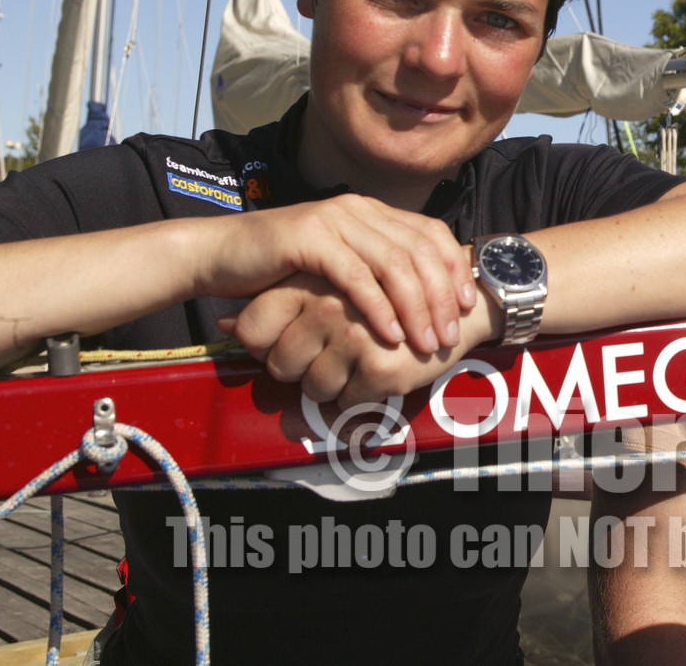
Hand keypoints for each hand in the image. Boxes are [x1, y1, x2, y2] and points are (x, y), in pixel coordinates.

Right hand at [196, 193, 474, 353]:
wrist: (218, 255)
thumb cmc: (279, 269)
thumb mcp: (336, 266)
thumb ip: (372, 271)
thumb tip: (419, 300)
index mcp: (371, 211)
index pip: (431, 233)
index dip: (454, 269)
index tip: (466, 307)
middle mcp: (359, 208)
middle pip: (420, 250)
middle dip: (441, 296)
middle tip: (449, 335)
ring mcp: (335, 219)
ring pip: (394, 263)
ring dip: (416, 307)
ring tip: (426, 342)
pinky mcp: (309, 237)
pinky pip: (355, 276)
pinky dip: (378, 308)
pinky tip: (390, 335)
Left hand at [219, 273, 468, 405]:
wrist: (463, 301)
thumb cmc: (390, 297)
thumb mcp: (332, 287)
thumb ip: (278, 303)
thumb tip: (222, 323)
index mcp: (314, 281)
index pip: (253, 328)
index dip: (263, 347)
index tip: (288, 348)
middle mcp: (329, 306)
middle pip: (280, 365)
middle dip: (299, 371)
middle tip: (330, 360)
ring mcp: (355, 337)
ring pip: (312, 388)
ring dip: (330, 387)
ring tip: (358, 365)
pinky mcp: (380, 368)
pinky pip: (345, 405)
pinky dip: (356, 401)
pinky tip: (377, 377)